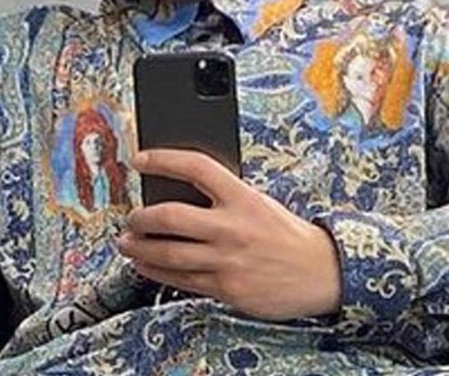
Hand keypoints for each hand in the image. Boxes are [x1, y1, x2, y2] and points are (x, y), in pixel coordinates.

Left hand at [119, 149, 340, 320]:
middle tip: (131, 217)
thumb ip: (224, 196)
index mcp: (243, 197)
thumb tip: (177, 190)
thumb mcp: (260, 202)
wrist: (321, 272)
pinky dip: (155, 271)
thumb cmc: (286, 234)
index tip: (140, 159)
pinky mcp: (225, 289)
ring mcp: (227, 261)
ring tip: (127, 243)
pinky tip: (145, 265)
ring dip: (138, 248)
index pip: (196, 167)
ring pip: (168, 253)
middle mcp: (233, 227)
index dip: (163, 159)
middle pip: (170, 216)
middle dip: (140, 217)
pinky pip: (180, 280)